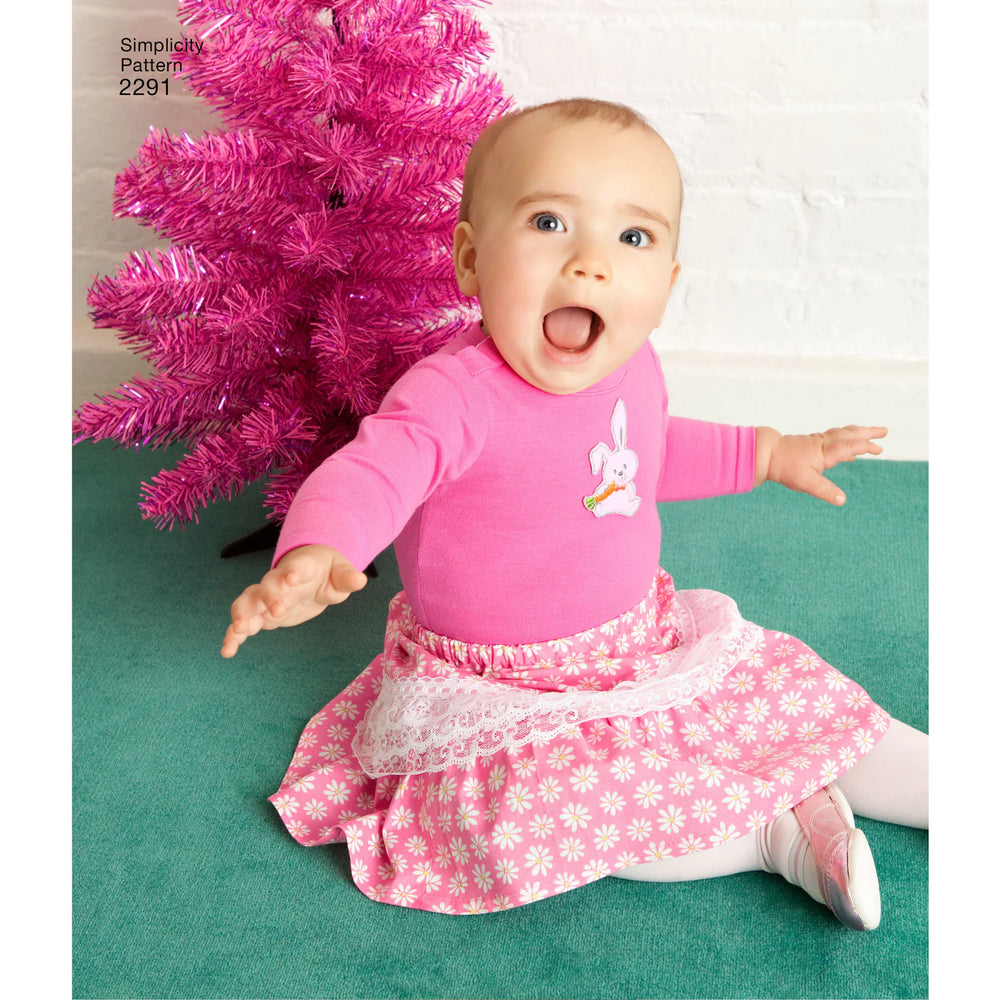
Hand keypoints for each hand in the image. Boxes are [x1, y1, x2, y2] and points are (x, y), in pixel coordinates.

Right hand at [220, 545, 366, 657]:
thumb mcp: (341, 573)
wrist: (310, 572)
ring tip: (239, 631)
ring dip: (242, 614)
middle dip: (269, 597)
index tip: (290, 577)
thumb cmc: (327, 572)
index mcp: (300, 568)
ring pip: (247, 602)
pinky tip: (227, 651)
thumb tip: (360, 580)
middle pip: (267, 585)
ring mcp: (266, 597)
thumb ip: (347, 578)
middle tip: (277, 613)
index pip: (295, 567)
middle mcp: (278, 581)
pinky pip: (243, 622)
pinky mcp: (261, 614)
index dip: (292, 571)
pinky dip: (234, 635)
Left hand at [755, 425, 887, 504]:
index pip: (851, 446)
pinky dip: (844, 439)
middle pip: (849, 434)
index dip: (865, 447)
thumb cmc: (785, 467)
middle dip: (868, 432)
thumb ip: (825, 490)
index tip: (879, 449)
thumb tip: (842, 500)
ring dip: (857, 433)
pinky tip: (846, 450)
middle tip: (884, 430)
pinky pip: (833, 438)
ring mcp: (817, 442)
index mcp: (826, 452)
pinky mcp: (810, 443)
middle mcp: (824, 443)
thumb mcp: (805, 482)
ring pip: (841, 433)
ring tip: (869, 434)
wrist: (766, 453)